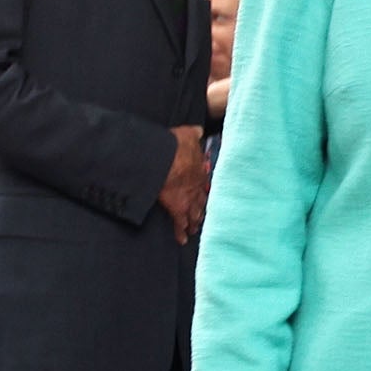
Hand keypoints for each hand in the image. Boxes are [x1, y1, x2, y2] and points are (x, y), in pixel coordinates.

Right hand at [159, 125, 210, 243]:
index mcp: (199, 171)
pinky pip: (180, 223)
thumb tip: (198, 130)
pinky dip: (180, 232)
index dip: (203, 190)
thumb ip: (193, 133)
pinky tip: (181, 240)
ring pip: (193, 214)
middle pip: (201, 202)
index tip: (204, 196)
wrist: (165, 158)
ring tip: (194, 230)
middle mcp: (197, 188)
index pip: (203, 184)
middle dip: (201, 210)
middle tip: (202, 218)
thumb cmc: (175, 146)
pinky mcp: (177, 208)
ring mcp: (188, 199)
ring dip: (194, 222)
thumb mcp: (187, 135)